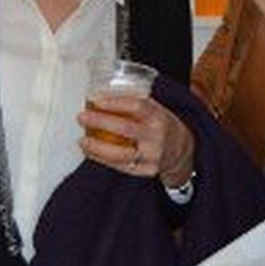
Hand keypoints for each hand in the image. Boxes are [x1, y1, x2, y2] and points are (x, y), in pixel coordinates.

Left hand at [78, 95, 195, 187]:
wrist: (182, 150)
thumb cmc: (162, 125)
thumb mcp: (157, 109)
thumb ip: (135, 103)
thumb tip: (100, 95)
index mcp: (160, 116)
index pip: (137, 106)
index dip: (115, 103)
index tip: (96, 100)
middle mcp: (157, 136)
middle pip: (125, 129)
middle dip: (100, 122)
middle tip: (82, 117)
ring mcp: (152, 156)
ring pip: (121, 154)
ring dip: (97, 147)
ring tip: (82, 140)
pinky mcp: (145, 171)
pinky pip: (120, 167)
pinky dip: (102, 159)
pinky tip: (90, 152)